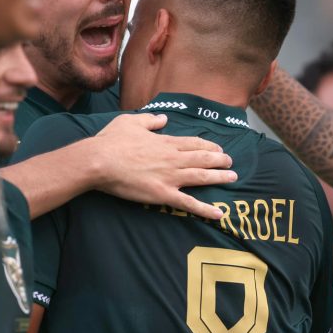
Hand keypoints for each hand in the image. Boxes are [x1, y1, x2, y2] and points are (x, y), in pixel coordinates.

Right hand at [92, 113, 234, 219]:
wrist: (99, 161)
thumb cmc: (112, 141)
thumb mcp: (131, 122)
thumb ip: (150, 120)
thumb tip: (164, 119)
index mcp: (166, 142)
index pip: (194, 143)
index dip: (209, 146)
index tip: (218, 148)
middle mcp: (173, 159)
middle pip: (203, 159)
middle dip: (220, 160)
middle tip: (231, 163)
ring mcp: (170, 177)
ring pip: (201, 177)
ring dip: (219, 177)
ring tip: (233, 178)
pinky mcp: (163, 194)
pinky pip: (189, 203)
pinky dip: (205, 209)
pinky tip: (219, 214)